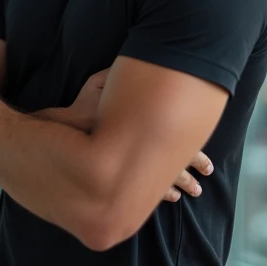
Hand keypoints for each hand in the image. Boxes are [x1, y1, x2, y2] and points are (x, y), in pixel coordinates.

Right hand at [65, 69, 213, 201]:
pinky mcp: (115, 175)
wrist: (58, 133)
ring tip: (189, 194)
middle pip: (171, 168)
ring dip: (175, 188)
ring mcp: (126, 166)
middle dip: (187, 179)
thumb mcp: (99, 84)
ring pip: (157, 183)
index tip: (208, 167)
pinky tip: (168, 198)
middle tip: (199, 189)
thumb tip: (142, 67)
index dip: (195, 157)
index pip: (178, 145)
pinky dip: (155, 194)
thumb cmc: (81, 107)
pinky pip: (140, 189)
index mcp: (142, 129)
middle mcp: (138, 150)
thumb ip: (117, 79)